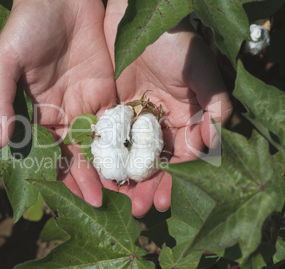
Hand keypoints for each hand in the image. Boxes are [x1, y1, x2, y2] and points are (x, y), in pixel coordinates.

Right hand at [0, 0, 116, 205]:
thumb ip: (2, 100)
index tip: (71, 194)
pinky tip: (133, 158)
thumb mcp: (6, 62)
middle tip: (101, 201)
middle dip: (88, 177)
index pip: (48, 151)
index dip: (59, 173)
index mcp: (36, 112)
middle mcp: (63, 114)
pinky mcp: (108, 90)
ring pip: (99, 141)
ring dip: (109, 165)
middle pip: (77, 153)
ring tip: (122, 189)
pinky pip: (117, 119)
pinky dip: (124, 140)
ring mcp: (87, 103)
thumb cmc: (27, 26)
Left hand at [104, 1, 231, 215]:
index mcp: (183, 119)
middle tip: (139, 209)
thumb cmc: (175, 42)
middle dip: (146, 187)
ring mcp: (133, 119)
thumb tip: (215, 141)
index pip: (181, 158)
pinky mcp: (109, 111)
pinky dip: (101, 157)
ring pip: (127, 156)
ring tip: (116, 201)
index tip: (163, 200)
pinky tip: (96, 176)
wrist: (138, 19)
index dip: (173, 181)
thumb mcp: (200, 71)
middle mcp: (158, 124)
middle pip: (152, 163)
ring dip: (122, 179)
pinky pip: (105, 139)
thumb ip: (214, 104)